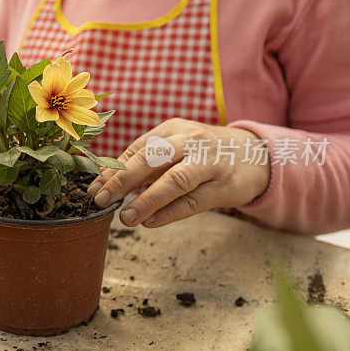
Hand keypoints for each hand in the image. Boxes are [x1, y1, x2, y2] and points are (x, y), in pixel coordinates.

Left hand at [87, 118, 269, 227]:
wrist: (256, 155)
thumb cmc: (202, 153)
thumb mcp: (175, 146)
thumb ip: (145, 160)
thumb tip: (105, 181)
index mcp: (172, 129)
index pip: (136, 149)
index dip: (113, 170)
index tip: (93, 189)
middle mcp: (191, 141)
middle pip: (152, 159)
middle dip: (123, 180)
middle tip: (101, 199)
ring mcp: (210, 163)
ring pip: (175, 181)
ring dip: (147, 200)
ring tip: (125, 217)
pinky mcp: (225, 186)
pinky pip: (194, 201)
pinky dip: (170, 212)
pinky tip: (150, 221)